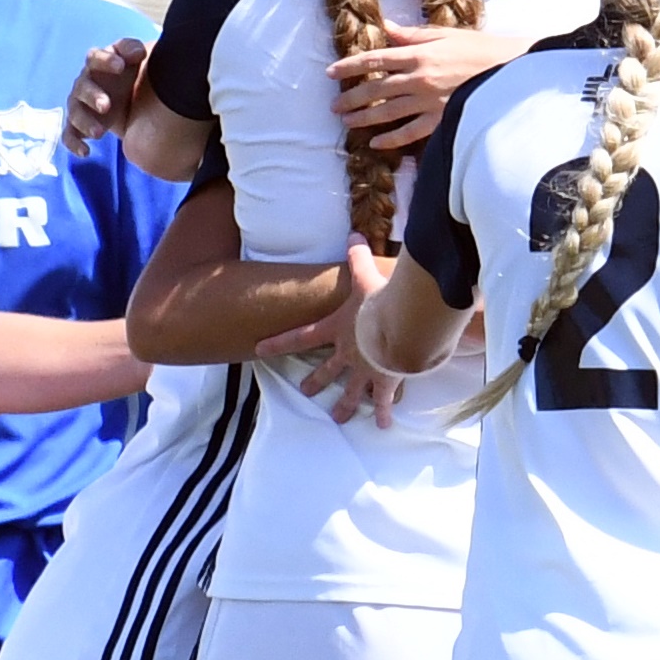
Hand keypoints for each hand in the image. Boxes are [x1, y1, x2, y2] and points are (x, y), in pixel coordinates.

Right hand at [64, 38, 151, 154]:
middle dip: (93, 97)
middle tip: (106, 106)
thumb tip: (139, 52)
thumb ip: (133, 50)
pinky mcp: (79, 126)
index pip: (95, 58)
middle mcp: (84, 84)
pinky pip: (69, 135)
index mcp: (96, 65)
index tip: (120, 66)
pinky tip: (85, 153)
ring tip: (99, 133)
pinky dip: (74, 144)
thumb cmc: (127, 73)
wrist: (127, 98)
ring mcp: (79, 106)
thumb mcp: (133, 58)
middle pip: (83, 89)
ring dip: (85, 123)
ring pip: (75, 114)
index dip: (106, 61)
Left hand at [255, 234, 401, 426]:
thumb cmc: (380, 301)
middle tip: (305, 392)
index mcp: (335, 329)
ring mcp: (365, 371)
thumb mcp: (365, 275)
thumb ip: (358, 256)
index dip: (278, 343)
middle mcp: (347, 354)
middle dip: (316, 382)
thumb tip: (353, 233)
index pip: (299, 337)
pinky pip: (383, 401)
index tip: (259, 350)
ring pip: (351, 392)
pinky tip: (384, 426)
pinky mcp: (386, 381)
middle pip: (326, 371)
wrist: (400, 326)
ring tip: (338, 417)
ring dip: (345, 405)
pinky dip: (384, 413)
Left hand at [328, 22, 528, 151]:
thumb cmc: (481, 49)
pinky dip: (391, 139)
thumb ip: (414, 35)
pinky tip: (376, 143)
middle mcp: (420, 78)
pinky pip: (411, 132)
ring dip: (365, 117)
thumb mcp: (446, 35)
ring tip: (348, 122)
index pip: (376, 60)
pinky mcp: (442, 119)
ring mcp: (430, 101)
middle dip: (352, 97)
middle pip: (376, 89)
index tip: (331, 73)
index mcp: (420, 54)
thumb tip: (387, 28)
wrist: (511, 71)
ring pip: (388, 112)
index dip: (351, 66)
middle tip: (334, 106)